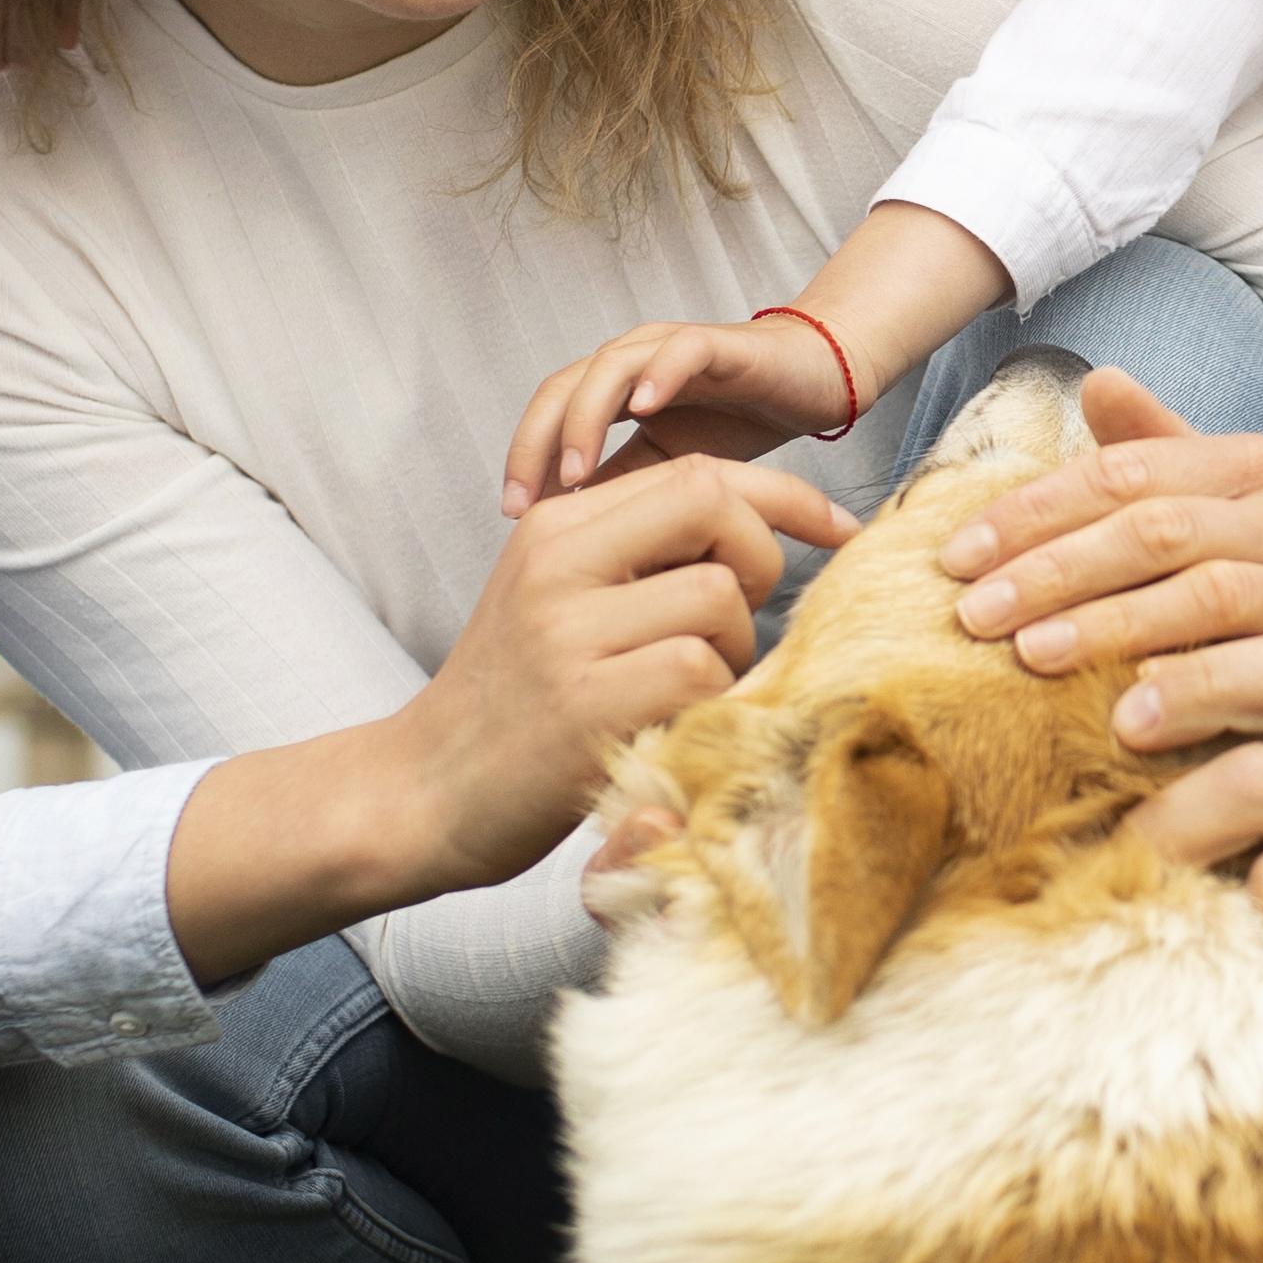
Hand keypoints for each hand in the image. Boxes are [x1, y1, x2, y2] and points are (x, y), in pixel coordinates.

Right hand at [404, 455, 852, 879]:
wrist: (423, 790)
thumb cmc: (516, 702)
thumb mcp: (560, 601)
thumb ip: (638, 557)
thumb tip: (757, 527)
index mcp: (558, 527)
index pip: (699, 472)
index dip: (785, 496)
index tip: (838, 530)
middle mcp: (557, 562)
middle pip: (717, 507)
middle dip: (761, 563)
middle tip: (732, 630)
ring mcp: (566, 632)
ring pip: (718, 597)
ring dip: (730, 651)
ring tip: (682, 691)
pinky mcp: (582, 705)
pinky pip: (697, 672)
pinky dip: (707, 703)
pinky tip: (667, 728)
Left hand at [500, 313, 860, 511]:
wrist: (814, 380)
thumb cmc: (739, 420)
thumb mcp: (668, 467)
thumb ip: (622, 486)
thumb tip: (569, 529)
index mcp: (613, 391)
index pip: (548, 416)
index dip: (523, 458)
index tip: (511, 512)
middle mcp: (632, 362)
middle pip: (561, 387)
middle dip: (536, 442)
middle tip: (525, 497)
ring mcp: (671, 348)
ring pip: (609, 366)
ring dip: (585, 417)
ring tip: (574, 468)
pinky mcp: (720, 344)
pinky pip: (680, 350)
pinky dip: (658, 376)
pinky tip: (644, 411)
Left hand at [938, 373, 1262, 759]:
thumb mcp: (1247, 499)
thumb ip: (1168, 452)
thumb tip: (1094, 385)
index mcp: (1250, 467)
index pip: (1123, 474)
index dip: (1033, 512)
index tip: (954, 555)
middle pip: (1154, 528)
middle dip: (1051, 569)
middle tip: (969, 614)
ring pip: (1206, 593)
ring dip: (1110, 625)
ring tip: (1030, 657)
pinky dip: (1195, 688)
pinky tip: (1132, 712)